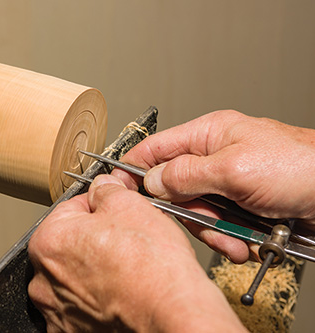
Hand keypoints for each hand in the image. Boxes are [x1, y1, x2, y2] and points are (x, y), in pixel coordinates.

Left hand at [28, 175, 244, 331]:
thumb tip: (102, 187)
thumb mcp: (129, 205)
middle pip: (70, 245)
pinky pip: (82, 306)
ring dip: (94, 270)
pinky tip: (119, 293)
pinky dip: (97, 299)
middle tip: (124, 241)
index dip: (98, 206)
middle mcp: (43, 280)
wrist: (172, 313)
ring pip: (75, 276)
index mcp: (48, 242)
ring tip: (124, 269)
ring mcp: (57, 310)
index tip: (114, 212)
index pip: (70, 209)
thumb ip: (106, 190)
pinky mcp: (74, 331)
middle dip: (93, 238)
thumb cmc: (151, 267)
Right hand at [113, 110, 314, 262]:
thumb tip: (151, 181)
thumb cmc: (302, 166)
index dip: (134, 169)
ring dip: (213, 230)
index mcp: (209, 135)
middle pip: (174, 189)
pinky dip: (230, 239)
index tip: (117, 188)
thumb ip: (185, 175)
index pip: (156, 149)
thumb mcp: (234, 168)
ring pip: (196, 213)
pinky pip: (219, 228)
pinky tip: (246, 242)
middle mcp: (214, 159)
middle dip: (188, 212)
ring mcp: (228, 185)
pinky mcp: (241, 208)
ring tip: (235, 236)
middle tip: (205, 218)